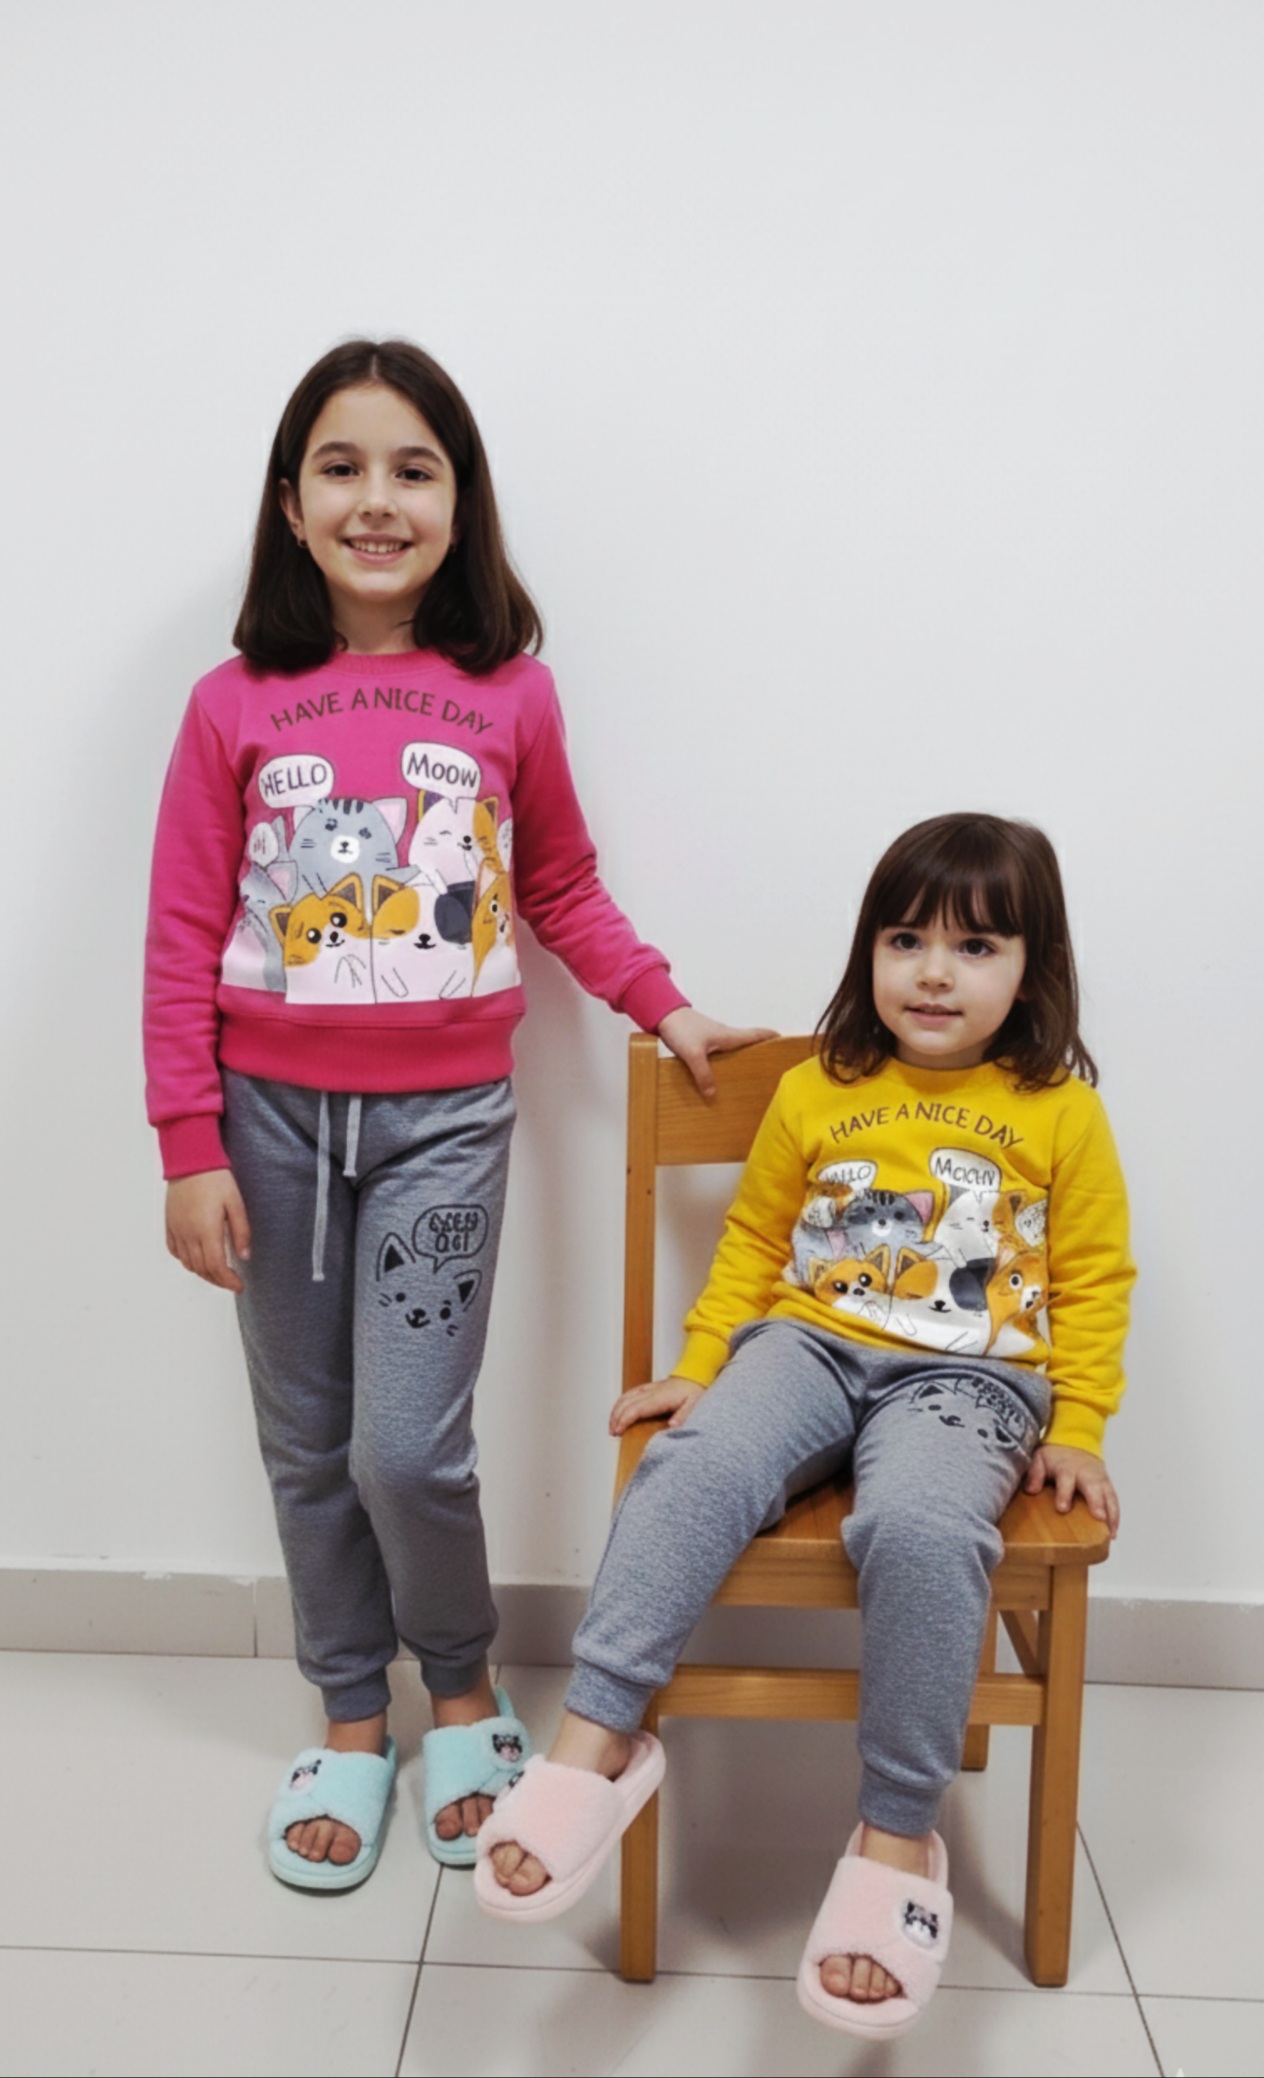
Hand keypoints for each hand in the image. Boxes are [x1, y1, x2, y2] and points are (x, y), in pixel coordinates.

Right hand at [166, 1170, 251, 1293]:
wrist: (191, 1160)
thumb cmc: (215, 1179)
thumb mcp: (236, 1204)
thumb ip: (241, 1232)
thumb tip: (245, 1256)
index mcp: (207, 1231)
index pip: (216, 1267)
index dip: (228, 1281)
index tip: (239, 1286)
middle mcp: (189, 1234)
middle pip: (202, 1269)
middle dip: (218, 1280)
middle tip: (231, 1282)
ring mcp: (177, 1230)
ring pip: (187, 1263)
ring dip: (203, 1272)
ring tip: (217, 1272)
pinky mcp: (169, 1224)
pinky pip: (174, 1250)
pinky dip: (186, 1260)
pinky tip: (196, 1259)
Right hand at [610, 1375, 705, 1435]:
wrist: (695, 1375)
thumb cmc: (695, 1392)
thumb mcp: (694, 1405)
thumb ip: (683, 1415)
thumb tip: (672, 1426)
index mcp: (660, 1398)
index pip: (636, 1408)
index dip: (624, 1420)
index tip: (618, 1431)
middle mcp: (651, 1392)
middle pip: (627, 1404)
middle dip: (616, 1419)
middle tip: (613, 1434)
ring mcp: (648, 1388)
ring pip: (625, 1397)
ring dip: (616, 1411)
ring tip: (613, 1427)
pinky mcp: (648, 1388)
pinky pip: (629, 1394)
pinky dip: (620, 1403)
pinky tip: (618, 1413)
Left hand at [657, 1008, 777, 1099]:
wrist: (662, 1014)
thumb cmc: (681, 1028)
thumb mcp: (694, 1054)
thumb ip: (704, 1074)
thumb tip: (713, 1095)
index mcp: (729, 1036)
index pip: (758, 1035)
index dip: (773, 1038)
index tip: (788, 1044)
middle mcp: (725, 1036)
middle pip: (749, 1044)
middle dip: (761, 1053)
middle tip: (771, 1067)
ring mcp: (714, 1039)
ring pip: (733, 1050)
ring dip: (742, 1059)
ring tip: (747, 1077)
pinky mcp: (702, 1042)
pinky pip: (719, 1054)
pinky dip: (724, 1063)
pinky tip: (718, 1076)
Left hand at [1024, 1443, 1119, 1536]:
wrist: (1076, 1441)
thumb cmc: (1056, 1456)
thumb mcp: (1040, 1458)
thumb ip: (1035, 1473)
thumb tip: (1030, 1490)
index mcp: (1067, 1468)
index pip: (1066, 1480)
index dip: (1064, 1494)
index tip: (1062, 1508)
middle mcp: (1086, 1474)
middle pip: (1093, 1487)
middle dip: (1097, 1502)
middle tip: (1099, 1518)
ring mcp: (1100, 1480)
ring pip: (1108, 1496)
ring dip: (1111, 1514)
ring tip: (1110, 1534)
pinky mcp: (1107, 1486)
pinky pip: (1114, 1501)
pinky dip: (1116, 1516)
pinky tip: (1113, 1533)